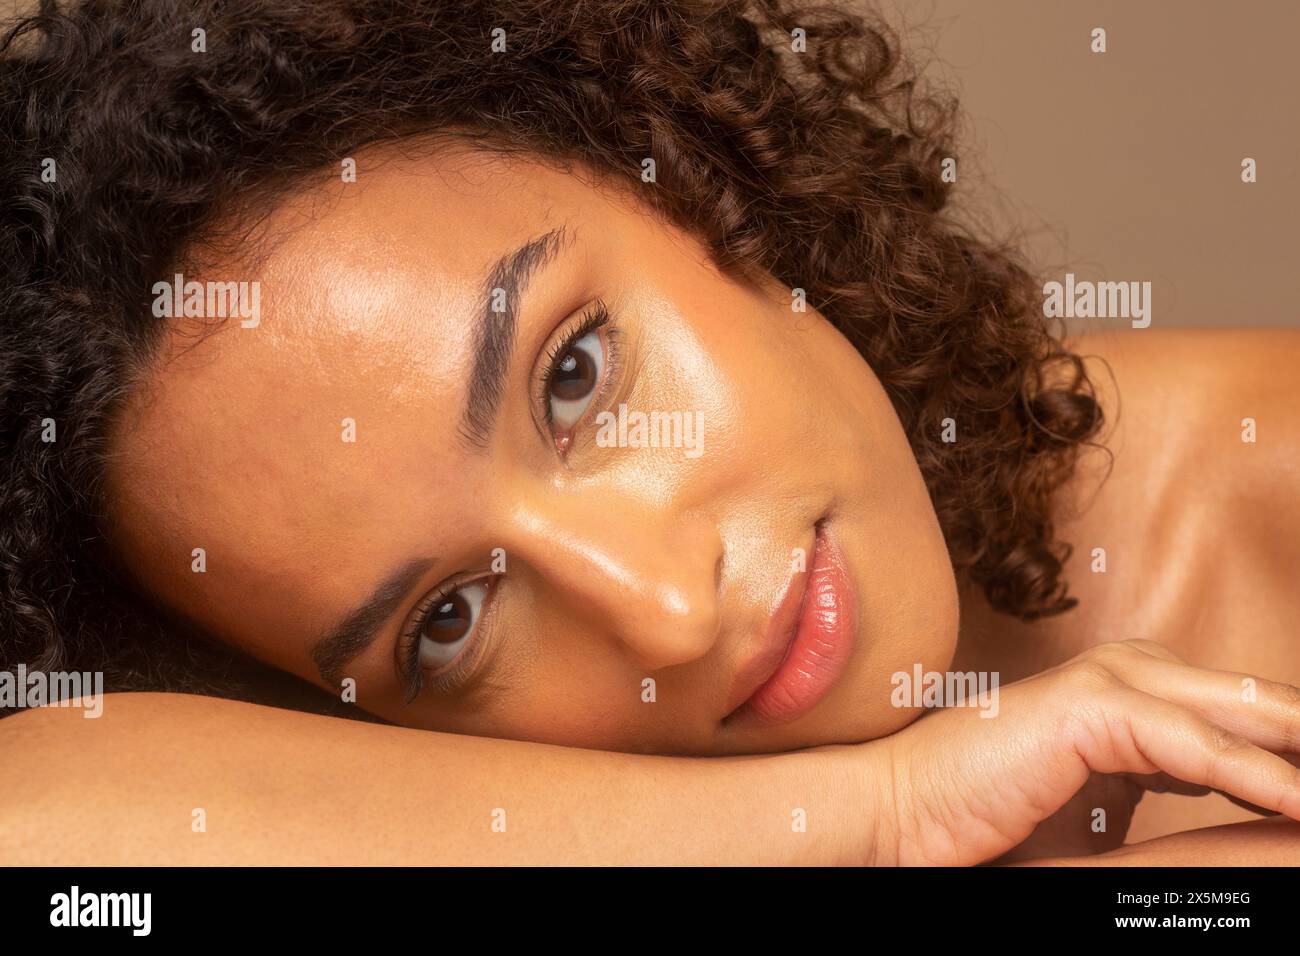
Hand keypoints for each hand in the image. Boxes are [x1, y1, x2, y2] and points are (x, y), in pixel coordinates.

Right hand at [873, 640, 1299, 865]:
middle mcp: (1129, 671)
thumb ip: (1168, 799)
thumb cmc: (986, 817)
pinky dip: (1253, 775)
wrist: (901, 811)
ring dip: (1299, 744)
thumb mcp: (1105, 815)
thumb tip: (1254, 823)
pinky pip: (1192, 745)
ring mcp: (1108, 679)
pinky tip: (1297, 802)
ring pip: (1238, 709)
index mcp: (1134, 693)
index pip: (1244, 715)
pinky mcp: (1088, 706)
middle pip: (1255, 701)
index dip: (1292, 748)